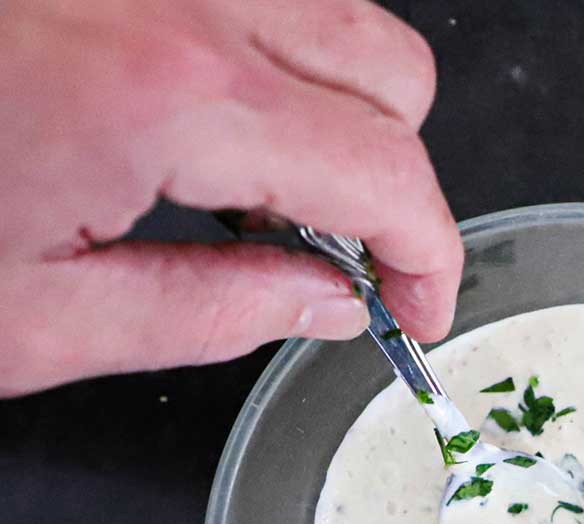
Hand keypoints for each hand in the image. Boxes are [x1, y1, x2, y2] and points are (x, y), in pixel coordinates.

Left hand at [0, 0, 462, 396]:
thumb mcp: (39, 319)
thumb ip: (211, 313)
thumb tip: (326, 304)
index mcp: (165, 96)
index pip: (386, 174)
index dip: (430, 259)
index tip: (419, 309)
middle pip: (393, 75)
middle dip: (399, 184)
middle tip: (346, 258)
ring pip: (341, 17)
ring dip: (345, 114)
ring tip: (267, 191)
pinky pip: (263, 0)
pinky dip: (279, 62)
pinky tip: (215, 124)